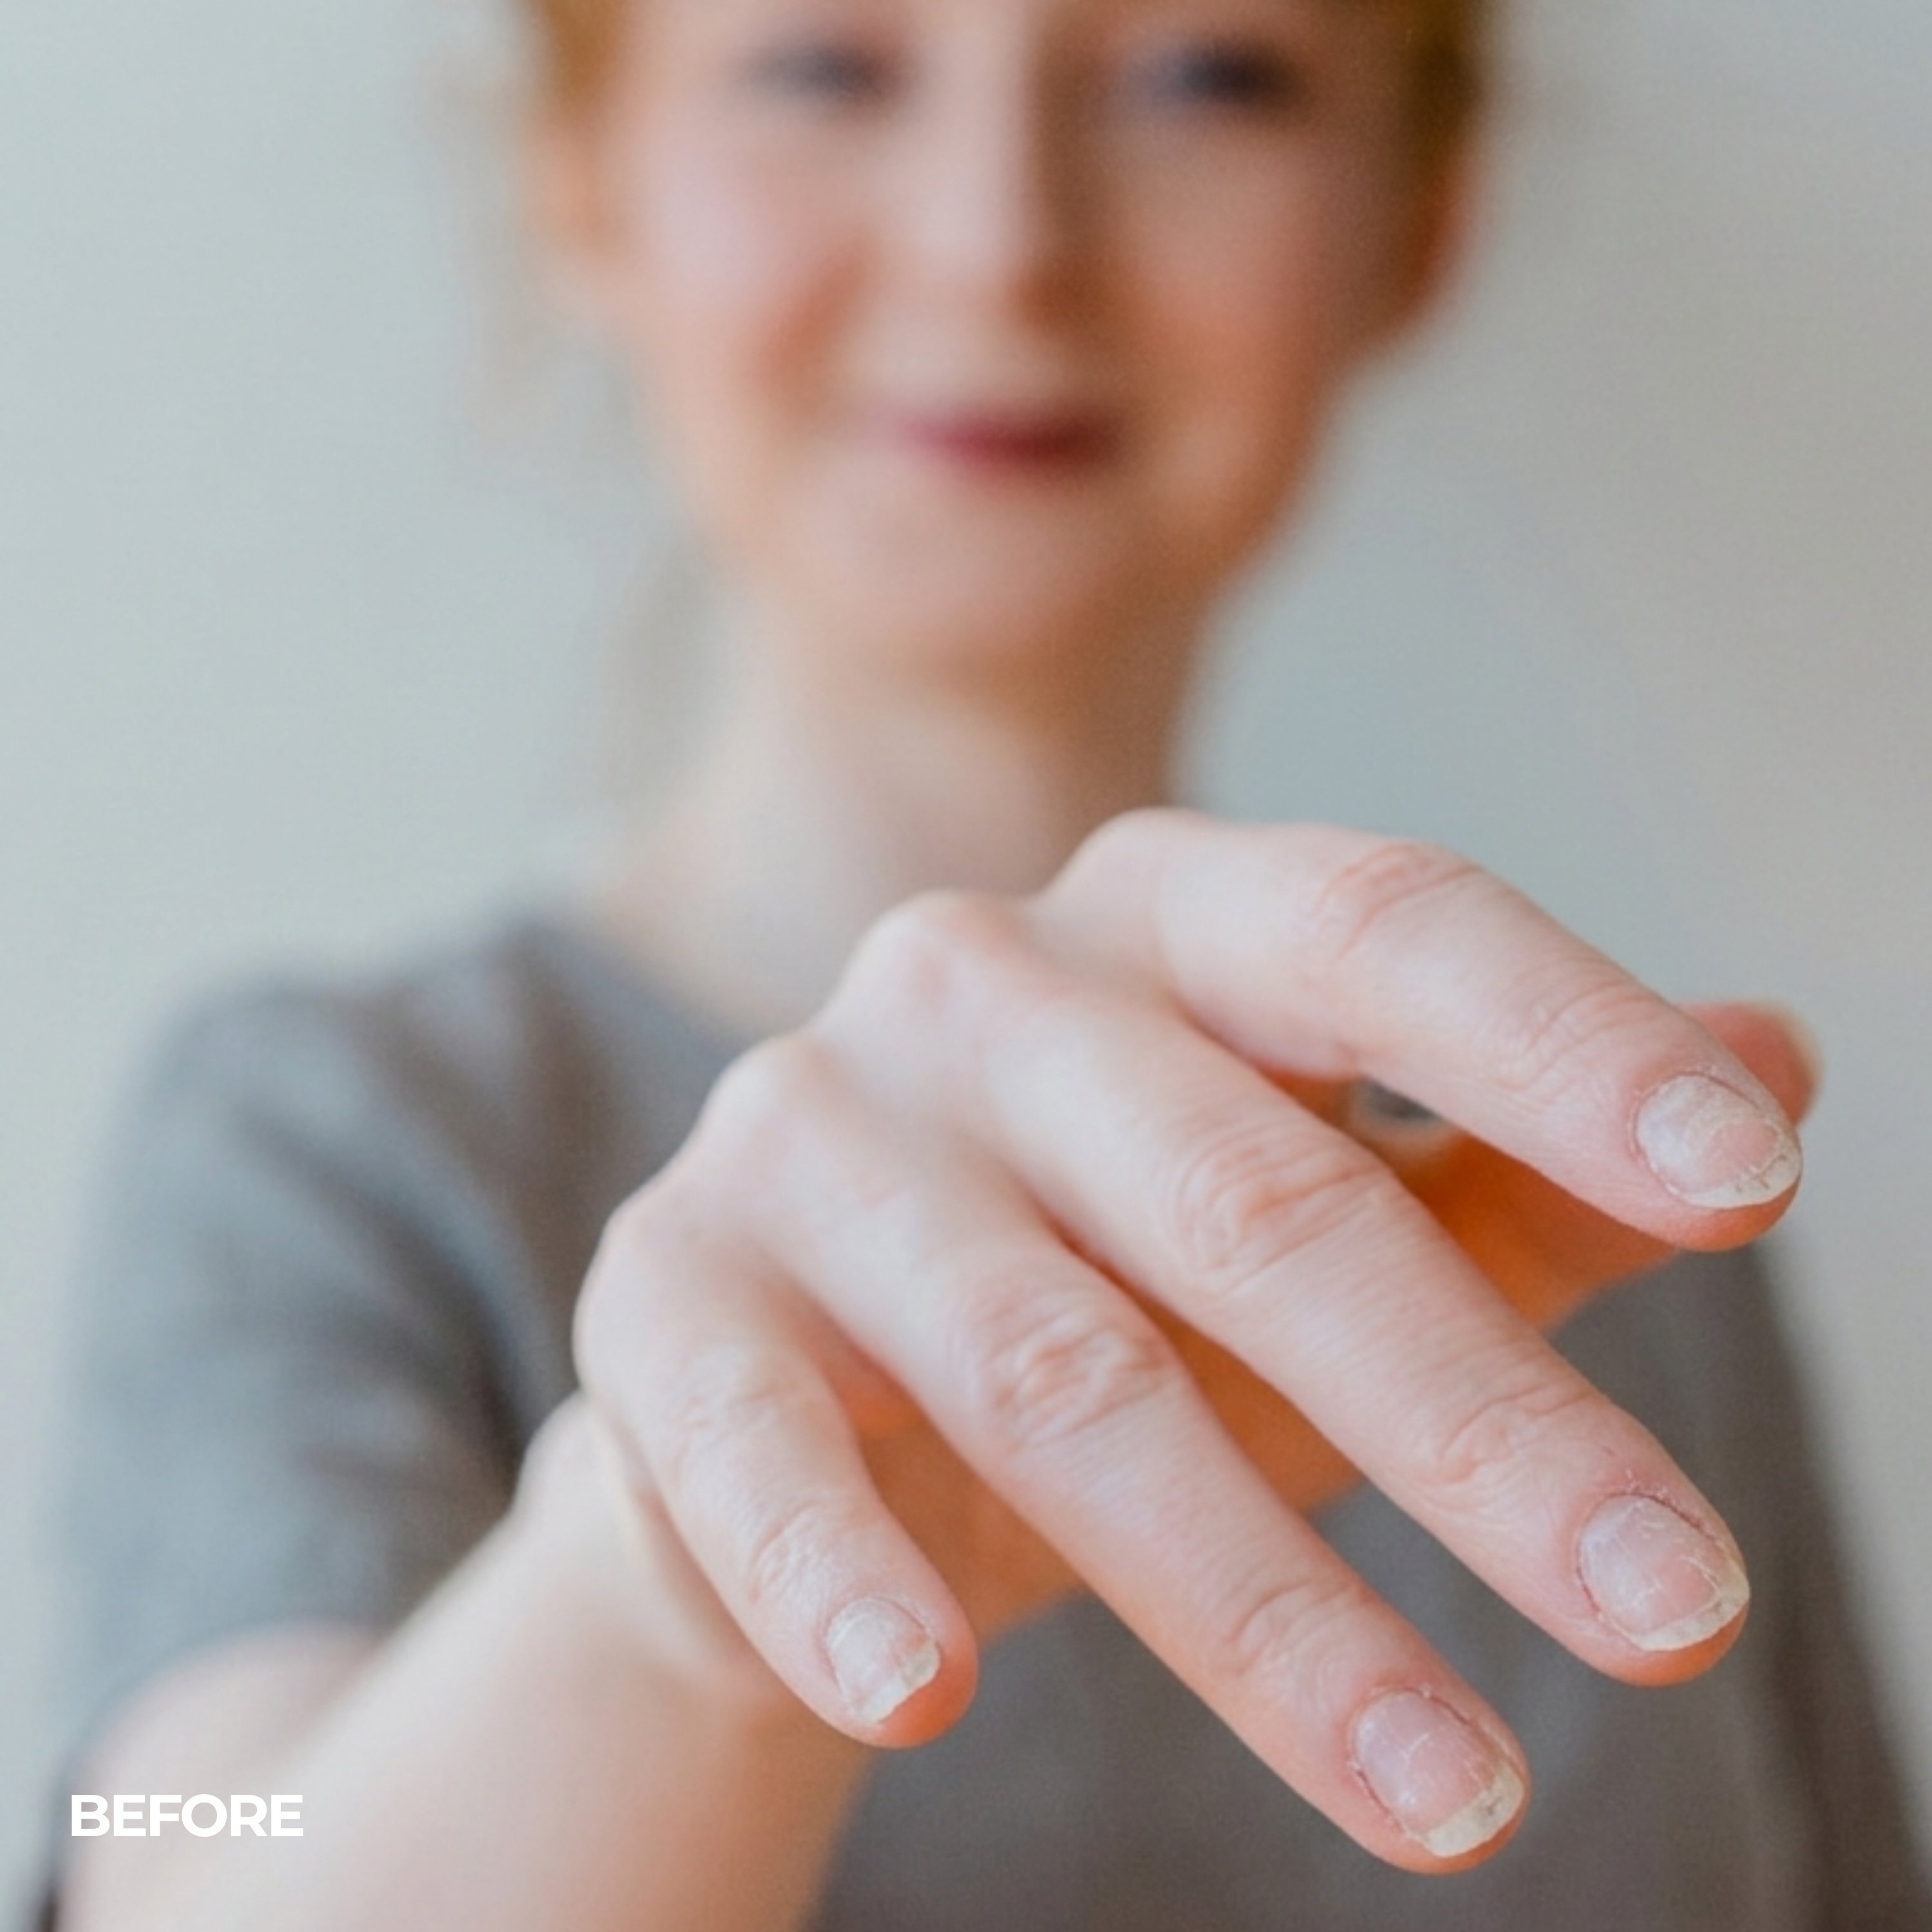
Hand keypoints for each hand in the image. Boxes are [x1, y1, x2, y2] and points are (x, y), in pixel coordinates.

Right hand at [573, 813, 1815, 1871]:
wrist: (802, 1373)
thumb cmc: (1115, 1283)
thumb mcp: (1320, 1208)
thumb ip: (1519, 1155)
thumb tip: (1778, 1053)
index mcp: (1158, 915)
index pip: (1377, 928)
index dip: (1564, 1042)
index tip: (1755, 1183)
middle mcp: (973, 983)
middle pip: (1245, 1192)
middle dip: (1473, 1414)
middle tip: (1679, 1606)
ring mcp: (804, 1127)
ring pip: (1052, 1367)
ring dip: (1257, 1602)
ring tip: (1457, 1794)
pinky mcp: (667, 1292)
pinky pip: (753, 1438)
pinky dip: (836, 1568)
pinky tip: (922, 1694)